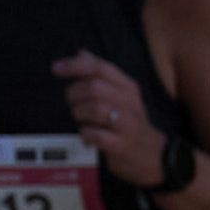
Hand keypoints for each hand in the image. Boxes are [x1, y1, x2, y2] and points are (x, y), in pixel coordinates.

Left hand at [51, 49, 168, 187]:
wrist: (154, 155)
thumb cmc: (129, 122)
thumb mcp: (120, 95)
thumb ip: (100, 74)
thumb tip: (81, 53)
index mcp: (127, 87)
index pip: (100, 67)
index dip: (75, 65)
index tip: (56, 68)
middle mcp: (129, 102)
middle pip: (95, 87)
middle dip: (75, 94)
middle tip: (73, 102)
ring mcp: (127, 124)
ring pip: (95, 109)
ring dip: (79, 113)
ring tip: (81, 119)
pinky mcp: (121, 145)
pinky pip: (96, 134)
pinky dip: (85, 134)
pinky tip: (87, 136)